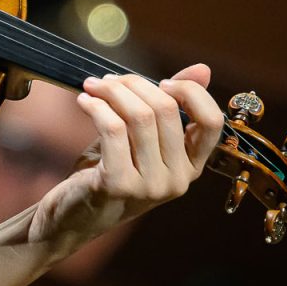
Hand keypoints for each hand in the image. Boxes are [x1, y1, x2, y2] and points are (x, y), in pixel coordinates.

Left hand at [28, 64, 222, 256]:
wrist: (73, 216)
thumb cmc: (110, 170)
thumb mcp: (142, 139)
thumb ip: (170, 107)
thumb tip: (203, 69)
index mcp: (191, 167)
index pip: (212, 122)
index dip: (190, 92)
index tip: (162, 81)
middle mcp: (178, 180)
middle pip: (166, 110)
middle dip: (134, 84)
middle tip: (108, 80)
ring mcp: (151, 185)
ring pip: (139, 116)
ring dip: (110, 91)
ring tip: (92, 87)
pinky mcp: (119, 184)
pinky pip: (112, 129)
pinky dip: (96, 106)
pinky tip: (84, 101)